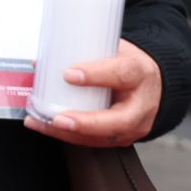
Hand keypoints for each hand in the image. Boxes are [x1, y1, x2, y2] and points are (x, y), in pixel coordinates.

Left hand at [24, 42, 162, 147]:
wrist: (151, 81)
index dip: (95, 75)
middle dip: (87, 122)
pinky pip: (96, 141)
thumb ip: (82, 53)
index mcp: (139, 73)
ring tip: (42, 123)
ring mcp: (135, 125)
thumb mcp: (112, 49)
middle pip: (119, 120)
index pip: (121, 74)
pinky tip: (47, 127)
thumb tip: (40, 62)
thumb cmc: (126, 63)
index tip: (68, 75)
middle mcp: (142, 104)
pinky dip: (70, 136)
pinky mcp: (123, 137)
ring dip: (70, 133)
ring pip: (104, 136)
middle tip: (59, 119)